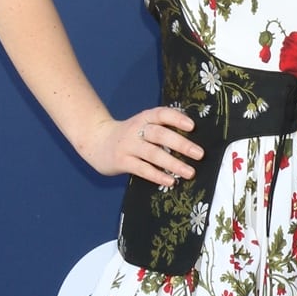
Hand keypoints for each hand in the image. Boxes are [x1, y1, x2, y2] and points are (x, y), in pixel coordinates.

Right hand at [78, 107, 202, 185]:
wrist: (96, 141)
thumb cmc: (130, 136)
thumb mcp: (143, 126)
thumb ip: (162, 129)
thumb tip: (193, 140)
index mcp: (144, 118)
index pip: (161, 114)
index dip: (176, 118)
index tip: (192, 126)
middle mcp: (136, 130)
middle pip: (159, 134)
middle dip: (181, 144)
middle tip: (200, 154)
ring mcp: (128, 146)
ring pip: (152, 153)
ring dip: (173, 163)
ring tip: (190, 172)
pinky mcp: (122, 162)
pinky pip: (142, 169)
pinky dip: (157, 175)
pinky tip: (170, 181)